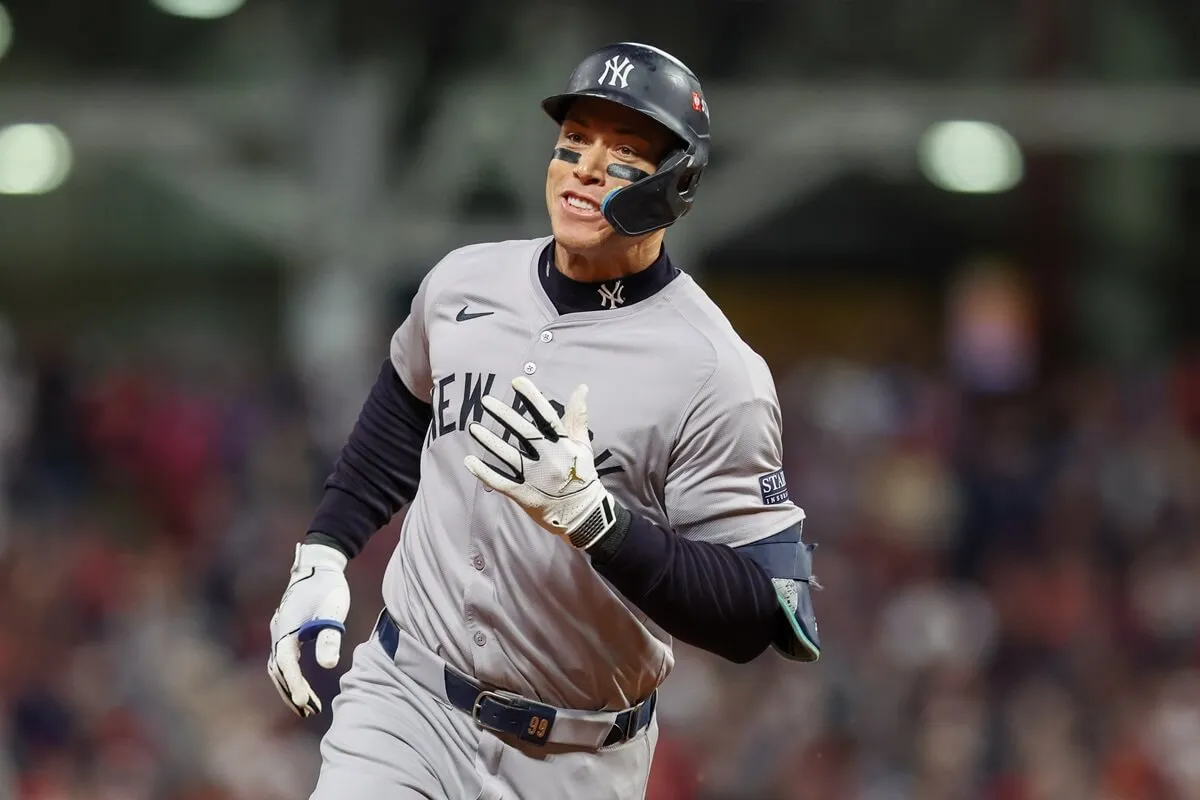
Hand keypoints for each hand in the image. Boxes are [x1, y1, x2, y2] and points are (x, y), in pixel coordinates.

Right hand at [267, 542, 350, 717]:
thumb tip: (328, 666)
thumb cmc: (329, 587)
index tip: (304, 703)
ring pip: (279, 667)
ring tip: (307, 708)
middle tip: (308, 712)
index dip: (294, 684)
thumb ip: (329, 636)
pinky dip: (291, 676)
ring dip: (290, 687)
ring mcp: (280, 632)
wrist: (319, 565)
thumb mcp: (334, 610)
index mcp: (286, 627)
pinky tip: (303, 688)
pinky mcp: (286, 632)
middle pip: (279, 670)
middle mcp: (278, 631)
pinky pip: (284, 661)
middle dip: (291, 692)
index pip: (286, 663)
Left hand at [464, 377, 619, 548]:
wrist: (584, 515)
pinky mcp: (524, 495)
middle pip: (523, 432)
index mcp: (563, 445)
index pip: (546, 416)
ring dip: (489, 441)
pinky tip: (468, 461)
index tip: (517, 381)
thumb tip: (581, 387)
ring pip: (508, 455)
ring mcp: (535, 478)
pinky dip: (483, 472)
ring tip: (472, 427)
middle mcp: (549, 458)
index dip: (532, 398)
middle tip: (485, 400)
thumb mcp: (582, 445)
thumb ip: (577, 417)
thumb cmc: (582, 476)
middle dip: (504, 415)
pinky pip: (500, 482)